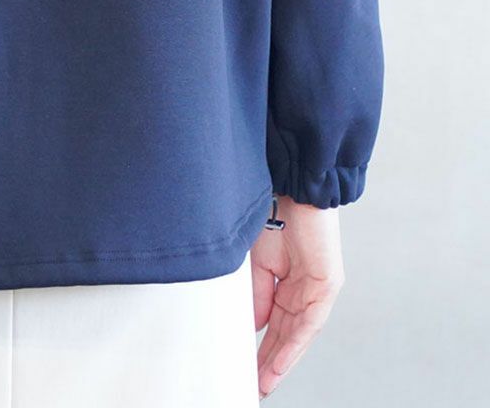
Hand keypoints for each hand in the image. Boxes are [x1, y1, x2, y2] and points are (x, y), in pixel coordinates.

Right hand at [250, 195, 344, 399]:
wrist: (292, 186)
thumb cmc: (271, 211)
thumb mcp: (254, 260)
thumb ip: (256, 294)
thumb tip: (254, 326)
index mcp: (283, 281)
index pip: (271, 323)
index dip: (259, 346)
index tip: (244, 368)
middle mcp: (303, 288)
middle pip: (285, 334)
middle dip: (268, 362)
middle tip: (254, 386)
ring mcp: (317, 288)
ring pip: (297, 334)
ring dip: (280, 361)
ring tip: (263, 383)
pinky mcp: (327, 285)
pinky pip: (309, 322)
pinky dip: (293, 344)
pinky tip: (279, 362)